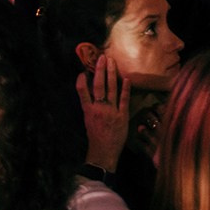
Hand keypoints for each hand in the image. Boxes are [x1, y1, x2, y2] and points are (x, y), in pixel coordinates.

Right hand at [76, 55, 131, 171]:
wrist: (104, 152)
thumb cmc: (95, 136)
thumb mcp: (88, 120)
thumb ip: (90, 106)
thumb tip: (90, 92)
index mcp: (88, 111)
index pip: (83, 93)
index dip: (82, 81)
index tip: (83, 71)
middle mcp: (99, 109)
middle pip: (98, 86)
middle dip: (100, 70)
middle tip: (102, 57)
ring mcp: (111, 111)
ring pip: (111, 89)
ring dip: (111, 74)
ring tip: (112, 62)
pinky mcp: (122, 116)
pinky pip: (124, 99)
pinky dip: (125, 89)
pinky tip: (126, 79)